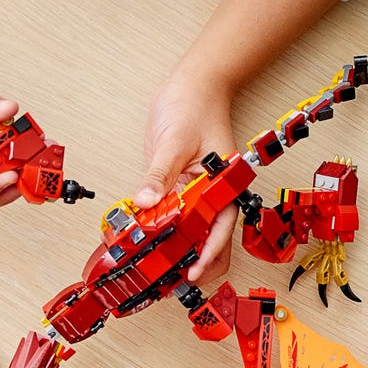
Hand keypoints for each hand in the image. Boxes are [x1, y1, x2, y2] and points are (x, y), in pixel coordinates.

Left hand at [134, 69, 235, 282]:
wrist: (193, 85)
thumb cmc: (195, 107)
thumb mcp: (173, 142)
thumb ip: (158, 175)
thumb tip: (144, 203)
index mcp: (223, 186)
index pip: (220, 229)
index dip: (208, 255)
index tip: (192, 273)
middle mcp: (213, 196)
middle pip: (211, 242)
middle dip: (195, 264)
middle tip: (171, 282)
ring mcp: (195, 195)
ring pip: (191, 235)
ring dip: (177, 252)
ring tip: (156, 271)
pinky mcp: (178, 191)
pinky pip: (172, 219)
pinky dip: (161, 234)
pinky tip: (144, 244)